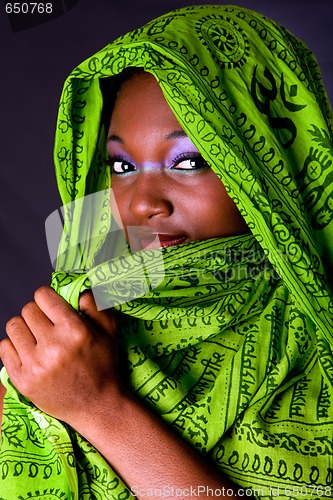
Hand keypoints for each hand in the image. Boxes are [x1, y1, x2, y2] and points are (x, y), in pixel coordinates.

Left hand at [0, 286, 120, 425]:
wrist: (96, 407)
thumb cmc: (103, 366)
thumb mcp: (110, 332)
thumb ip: (96, 306)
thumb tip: (78, 291)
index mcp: (74, 331)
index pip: (43, 296)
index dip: (47, 298)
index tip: (52, 306)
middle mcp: (53, 346)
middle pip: (27, 310)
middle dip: (38, 313)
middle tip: (48, 326)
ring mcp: (35, 365)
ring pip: (13, 326)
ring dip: (25, 329)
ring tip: (37, 339)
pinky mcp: (22, 380)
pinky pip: (4, 347)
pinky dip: (14, 347)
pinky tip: (29, 353)